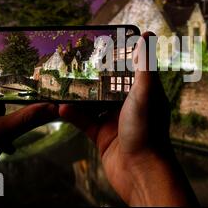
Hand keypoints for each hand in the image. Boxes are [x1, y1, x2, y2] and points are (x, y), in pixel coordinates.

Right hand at [60, 32, 197, 206]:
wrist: (140, 172)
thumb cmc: (147, 130)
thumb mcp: (145, 92)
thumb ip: (145, 65)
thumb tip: (147, 34)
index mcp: (143, 93)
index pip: (130, 69)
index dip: (118, 57)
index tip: (101, 44)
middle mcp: (130, 106)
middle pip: (108, 85)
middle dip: (93, 75)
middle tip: (74, 61)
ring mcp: (115, 121)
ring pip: (93, 103)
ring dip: (79, 94)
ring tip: (62, 81)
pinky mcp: (102, 136)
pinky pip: (84, 121)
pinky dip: (73, 114)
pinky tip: (60, 107)